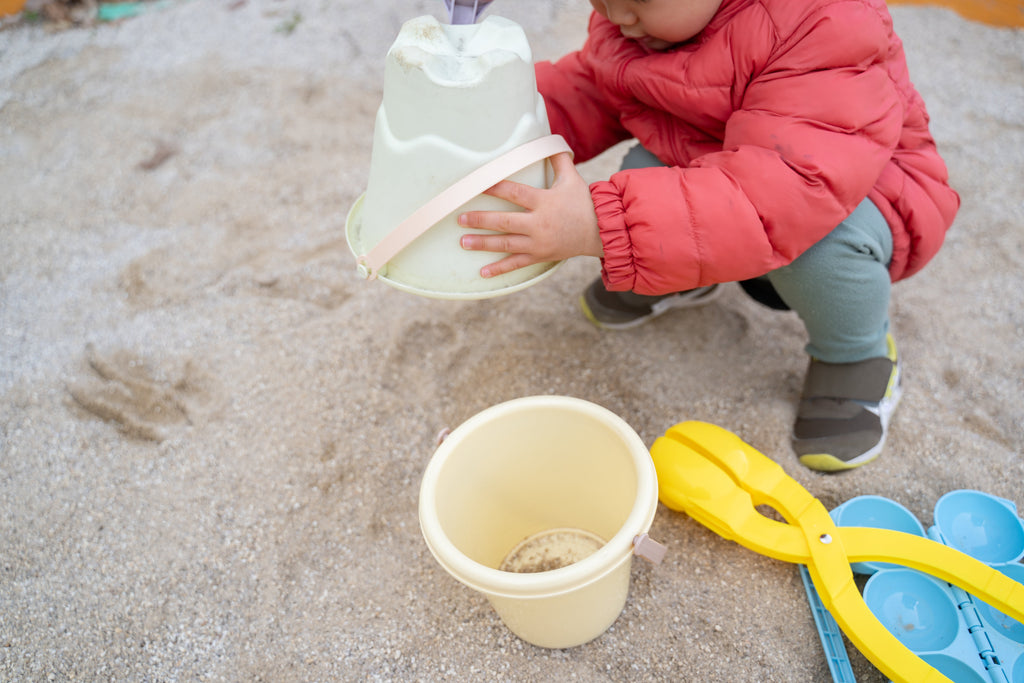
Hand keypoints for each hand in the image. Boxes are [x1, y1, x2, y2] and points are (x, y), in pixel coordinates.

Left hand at [458, 152, 602, 277]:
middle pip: (505, 222)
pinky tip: (482, 272)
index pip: (514, 193)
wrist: (600, 231)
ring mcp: (538, 243)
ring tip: (463, 242)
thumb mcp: (571, 178)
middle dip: (481, 220)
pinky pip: (517, 264)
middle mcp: (539, 224)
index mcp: (544, 202)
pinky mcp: (540, 256)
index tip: (476, 185)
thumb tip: (549, 139)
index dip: (495, 188)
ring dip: (483, 243)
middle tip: (460, 219)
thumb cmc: (583, 202)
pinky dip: (500, 269)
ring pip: (506, 244)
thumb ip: (557, 159)